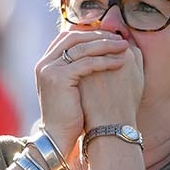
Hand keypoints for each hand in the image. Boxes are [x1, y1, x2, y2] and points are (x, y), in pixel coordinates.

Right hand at [35, 29, 129, 144]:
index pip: (68, 37)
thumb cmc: (69, 115)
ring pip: (82, 48)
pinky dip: (105, 61)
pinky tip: (120, 63)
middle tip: (120, 38)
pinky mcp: (59, 78)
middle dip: (99, 36)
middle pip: (74, 37)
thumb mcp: (71, 86)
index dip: (90, 33)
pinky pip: (87, 63)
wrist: (57, 136)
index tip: (110, 36)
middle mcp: (45, 63)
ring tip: (124, 47)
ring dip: (106, 45)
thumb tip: (98, 52)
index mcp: (46, 62)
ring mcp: (50, 69)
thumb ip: (77, 68)